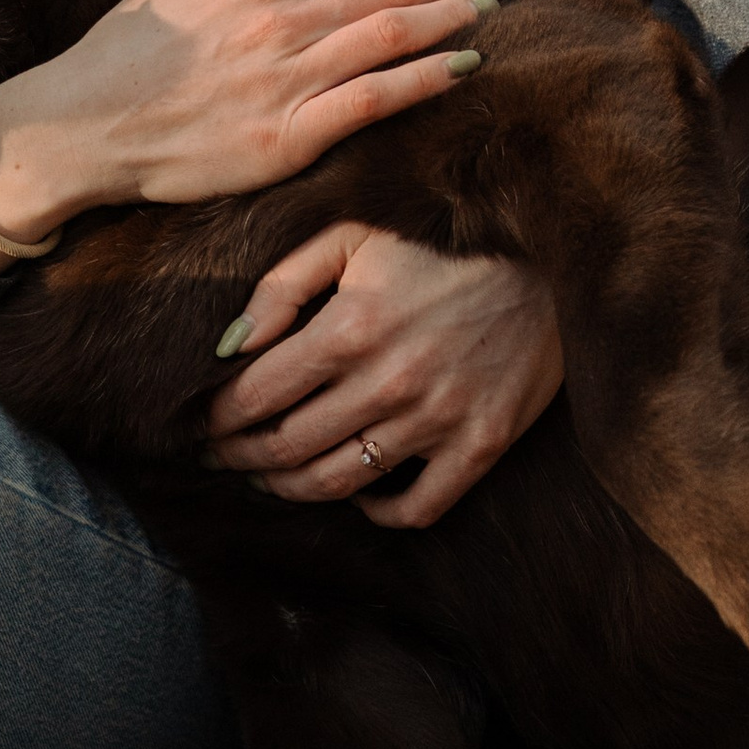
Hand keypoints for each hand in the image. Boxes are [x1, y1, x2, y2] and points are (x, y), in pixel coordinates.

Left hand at [205, 225, 561, 528]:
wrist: (549, 255)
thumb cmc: (439, 241)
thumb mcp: (353, 235)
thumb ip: (282, 284)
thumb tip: (229, 345)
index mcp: (350, 327)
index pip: (256, 396)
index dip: (216, 420)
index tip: (199, 427)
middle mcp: (390, 381)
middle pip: (287, 447)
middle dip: (240, 459)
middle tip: (222, 459)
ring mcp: (439, 419)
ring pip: (339, 483)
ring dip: (290, 488)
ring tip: (269, 479)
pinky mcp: (482, 444)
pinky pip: (418, 508)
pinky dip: (378, 513)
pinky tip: (357, 495)